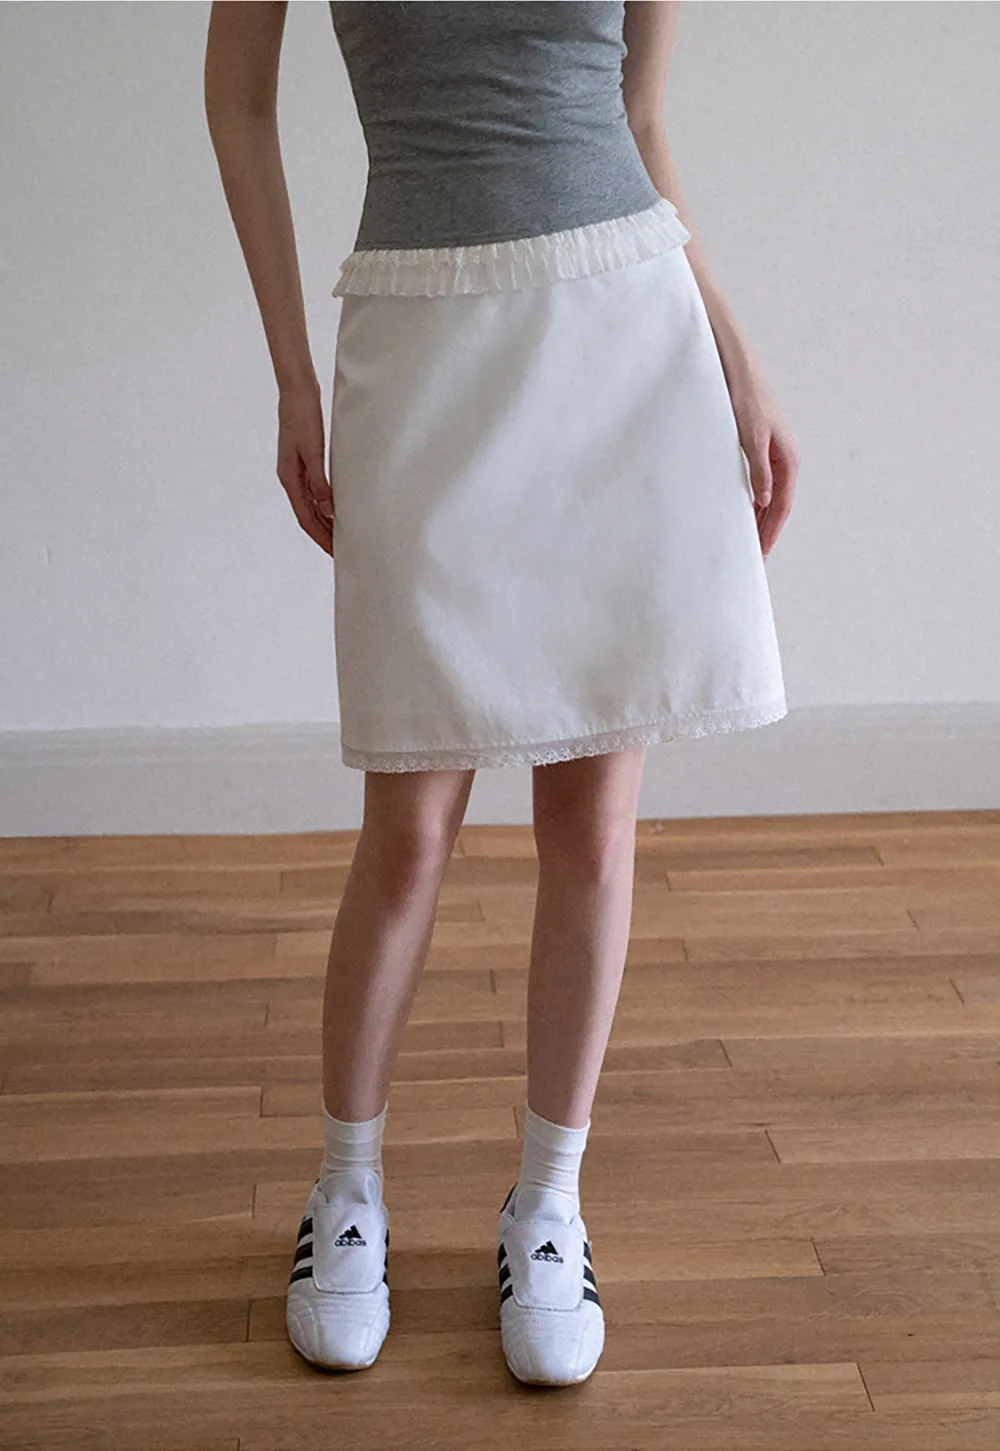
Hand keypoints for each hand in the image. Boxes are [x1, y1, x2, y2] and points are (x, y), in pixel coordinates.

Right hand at [276, 384, 334, 556]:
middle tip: (342, 552)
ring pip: (311, 507)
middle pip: (308, 516)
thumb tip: (326, 508)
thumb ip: (319, 479)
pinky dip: (325, 506)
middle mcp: (291, 479)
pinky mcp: (304, 464)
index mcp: (289, 478)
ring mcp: (296, 472)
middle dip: (323, 536)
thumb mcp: (313, 450)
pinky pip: (314, 494)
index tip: (335, 552)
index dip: (320, 537)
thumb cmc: (304, 417)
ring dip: (325, 523)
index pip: (306, 518)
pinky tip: (337, 510)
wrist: (297, 393)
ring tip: (342, 537)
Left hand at [726, 359, 798, 557]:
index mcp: (787, 459)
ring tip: (748, 544)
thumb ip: (759, 468)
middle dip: (766, 531)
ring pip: (768, 497)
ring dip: (759, 520)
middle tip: (754, 558)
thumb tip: (765, 499)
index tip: (761, 554)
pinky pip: (759, 485)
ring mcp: (771, 456)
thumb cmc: (746, 399)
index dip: (771, 531)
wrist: (738, 371)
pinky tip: (742, 515)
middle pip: (777, 505)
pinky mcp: (757, 451)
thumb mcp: (751, 436)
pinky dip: (752, 503)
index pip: (782, 505)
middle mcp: (782, 460)